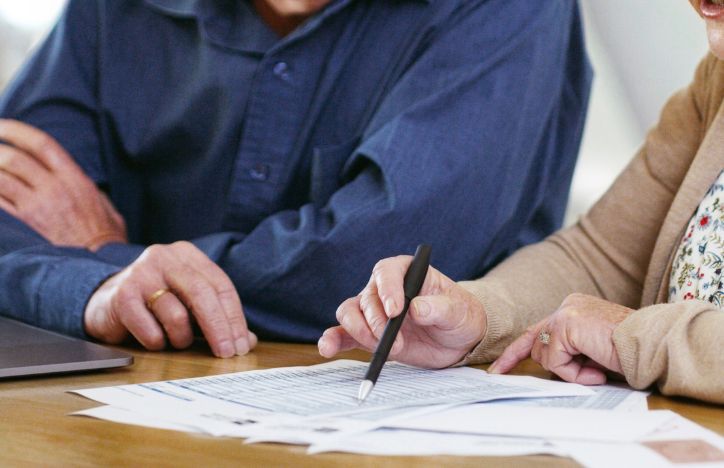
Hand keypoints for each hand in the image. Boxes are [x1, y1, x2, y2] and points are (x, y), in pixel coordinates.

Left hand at [0, 119, 126, 250]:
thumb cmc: (106, 236)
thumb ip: (86, 186)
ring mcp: (37, 207)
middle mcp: (55, 189)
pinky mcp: (26, 225)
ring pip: (1, 179)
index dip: (17, 131)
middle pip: (14, 158)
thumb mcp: (104, 203)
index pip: (42, 144)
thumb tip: (72, 177)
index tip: (2, 126)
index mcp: (75, 178)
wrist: (100, 264)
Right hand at [84, 241, 256, 357]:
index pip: (221, 285)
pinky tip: (153, 340)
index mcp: (187, 255)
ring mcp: (141, 274)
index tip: (241, 345)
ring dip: (181, 339)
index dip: (234, 318)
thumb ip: (219, 319)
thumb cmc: (157, 305)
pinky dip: (157, 342)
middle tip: (226, 354)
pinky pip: (150, 330)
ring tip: (175, 341)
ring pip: (177, 316)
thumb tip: (247, 341)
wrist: (105, 303)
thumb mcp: (190, 306)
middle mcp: (164, 257)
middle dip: (219, 329)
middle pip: (202, 295)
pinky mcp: (121, 296)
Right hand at [318, 256, 486, 367]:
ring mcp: (373, 311)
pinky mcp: (368, 333)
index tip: (396, 310)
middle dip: (377, 321)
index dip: (387, 289)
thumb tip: (417, 309)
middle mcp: (384, 288)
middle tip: (396, 341)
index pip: (386, 271)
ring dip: (360, 331)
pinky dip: (333, 340)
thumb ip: (440, 308)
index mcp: (406, 271)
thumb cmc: (459, 316)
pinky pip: (343, 333)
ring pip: (350, 312)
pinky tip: (327, 348)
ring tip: (383, 349)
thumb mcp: (459, 311)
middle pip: (366, 297)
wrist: (457, 339)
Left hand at [489, 293, 631, 384]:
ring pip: (544, 356)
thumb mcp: (593, 349)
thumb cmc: (630, 352)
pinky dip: (574, 373)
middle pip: (537, 346)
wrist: (653, 346)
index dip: (514, 354)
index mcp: (574, 308)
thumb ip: (569, 351)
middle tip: (591, 370)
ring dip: (570, 370)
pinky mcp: (566, 325)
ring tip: (599, 366)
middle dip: (557, 366)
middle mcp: (567, 305)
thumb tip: (547, 364)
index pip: (536, 331)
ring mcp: (565, 313)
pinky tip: (597, 368)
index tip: (496, 371)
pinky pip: (555, 361)